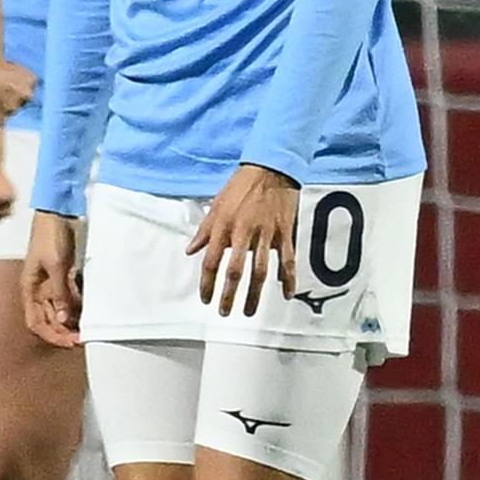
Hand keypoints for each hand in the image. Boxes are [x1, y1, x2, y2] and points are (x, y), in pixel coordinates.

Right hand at [23, 212, 84, 346]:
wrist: (58, 214)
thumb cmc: (50, 238)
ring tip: (88, 325)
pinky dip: (78, 302)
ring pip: (62, 309)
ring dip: (73, 318)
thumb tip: (64, 320)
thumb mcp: (55, 266)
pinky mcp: (64, 275)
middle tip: (84, 338)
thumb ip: (60, 292)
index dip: (51, 335)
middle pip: (50, 319)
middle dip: (65, 330)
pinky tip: (88, 306)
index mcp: (29, 290)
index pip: (36, 322)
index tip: (69, 342)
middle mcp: (38, 291)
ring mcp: (51, 283)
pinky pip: (70, 295)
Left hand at [187, 163, 300, 314]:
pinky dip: (288, 278)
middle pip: (235, 271)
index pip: (211, 261)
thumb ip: (204, 230)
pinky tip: (287, 293)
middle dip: (229, 295)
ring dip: (254, 294)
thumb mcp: (217, 205)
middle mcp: (243, 232)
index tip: (206, 298)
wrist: (271, 168)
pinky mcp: (284, 232)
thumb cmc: (241, 185)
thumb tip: (191, 250)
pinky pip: (287, 260)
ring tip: (248, 311)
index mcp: (224, 226)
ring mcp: (266, 234)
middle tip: (225, 312)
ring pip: (259, 270)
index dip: (207, 283)